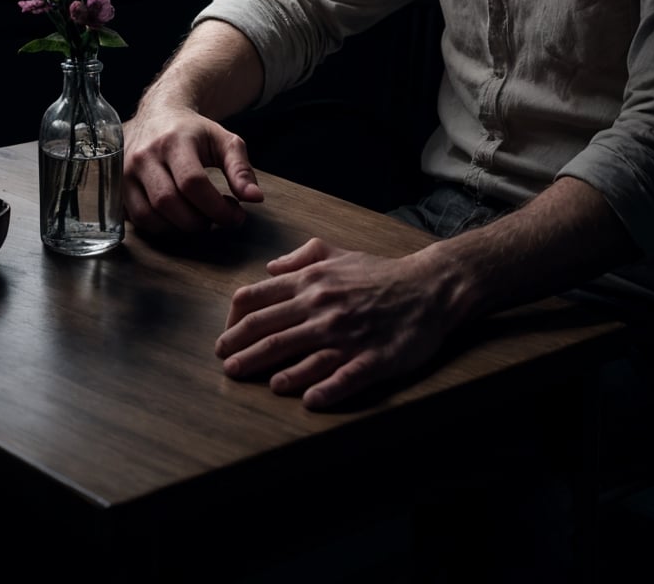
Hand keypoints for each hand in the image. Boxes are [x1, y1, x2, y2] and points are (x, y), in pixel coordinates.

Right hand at [122, 106, 263, 234]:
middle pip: (168, 202)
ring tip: (199, 219)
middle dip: (198, 221)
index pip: (192, 182)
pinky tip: (179, 219)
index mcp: (173, 141)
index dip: (216, 207)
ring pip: (149, 216)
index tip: (235, 215)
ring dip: (179, 229)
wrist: (156, 114)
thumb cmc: (193, 131)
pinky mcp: (118, 187)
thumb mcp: (223, 140)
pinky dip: (161, 228)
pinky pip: (137, 220)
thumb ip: (241, 168)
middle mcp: (144, 156)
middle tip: (217, 220)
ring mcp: (126, 172)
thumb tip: (255, 198)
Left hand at [215, 237, 450, 409]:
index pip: (260, 299)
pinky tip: (308, 401)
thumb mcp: (338, 253)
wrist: (429, 286)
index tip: (225, 335)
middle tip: (224, 363)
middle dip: (240, 348)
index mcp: (312, 282)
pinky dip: (324, 390)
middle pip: (270, 330)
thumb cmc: (380, 272)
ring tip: (251, 379)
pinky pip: (344, 378)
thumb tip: (270, 268)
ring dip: (271, 370)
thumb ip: (302, 257)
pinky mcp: (372, 358)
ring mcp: (347, 335)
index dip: (235, 319)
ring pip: (300, 355)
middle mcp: (323, 308)